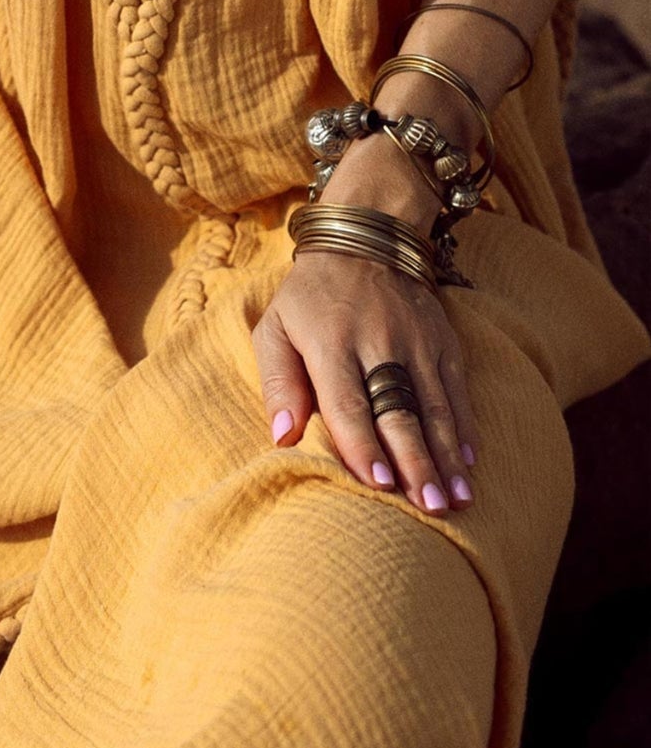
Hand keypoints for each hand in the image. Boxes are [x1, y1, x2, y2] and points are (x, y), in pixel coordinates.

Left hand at [251, 241, 478, 513]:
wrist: (364, 239)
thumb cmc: (308, 298)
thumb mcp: (275, 328)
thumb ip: (277, 382)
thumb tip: (281, 436)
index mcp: (330, 343)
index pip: (347, 402)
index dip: (363, 443)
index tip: (378, 484)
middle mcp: (377, 342)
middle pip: (398, 410)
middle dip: (415, 461)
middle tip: (429, 508)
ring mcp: (416, 341)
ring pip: (434, 405)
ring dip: (447, 455)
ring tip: (457, 500)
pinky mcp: (442, 339)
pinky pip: (456, 388)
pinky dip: (465, 427)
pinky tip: (471, 463)